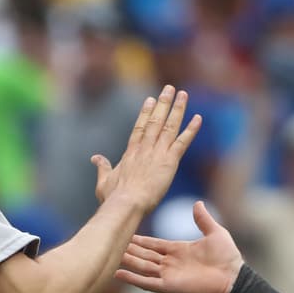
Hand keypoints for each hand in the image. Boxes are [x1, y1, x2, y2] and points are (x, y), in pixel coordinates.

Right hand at [93, 85, 200, 213]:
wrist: (126, 204)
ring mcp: (157, 153)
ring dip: (177, 109)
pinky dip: (191, 130)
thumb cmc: (113, 198)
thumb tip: (95, 158)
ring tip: (182, 94)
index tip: (150, 99)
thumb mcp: (103, 181)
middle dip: (163, 103)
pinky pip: (182, 142)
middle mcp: (144, 148)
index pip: (140, 128)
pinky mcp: (169, 161)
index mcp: (130, 153)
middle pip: (155, 120)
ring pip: (169, 126)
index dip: (146, 113)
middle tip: (169, 88)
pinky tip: (198, 118)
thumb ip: (102, 167)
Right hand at [116, 200, 243, 292]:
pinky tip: (118, 273)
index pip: (153, 244)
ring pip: (142, 266)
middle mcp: (170, 263)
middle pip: (144, 254)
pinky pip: (147, 282)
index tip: (125, 232)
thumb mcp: (215, 232)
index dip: (139, 240)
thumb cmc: (228, 257)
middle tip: (111, 240)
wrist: (234, 278)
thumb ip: (203, 219)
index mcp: (178, 250)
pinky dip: (133, 278)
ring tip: (110, 254)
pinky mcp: (169, 286)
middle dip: (128, 248)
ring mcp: (168, 275)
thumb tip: (197, 202)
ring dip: (127, 260)